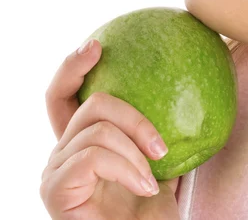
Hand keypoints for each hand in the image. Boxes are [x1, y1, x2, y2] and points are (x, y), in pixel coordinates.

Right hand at [40, 39, 179, 219]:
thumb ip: (159, 133)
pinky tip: (145, 187)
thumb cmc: (150, 216)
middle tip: (157, 138)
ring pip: (96, 128)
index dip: (74, 66)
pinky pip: (93, 155)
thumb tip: (193, 87)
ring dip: (136, 149)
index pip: (65, 96)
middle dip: (126, 111)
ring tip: (155, 174)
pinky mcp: (54, 190)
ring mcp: (54, 172)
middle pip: (80, 103)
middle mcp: (62, 154)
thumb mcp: (161, 165)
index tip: (98, 45)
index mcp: (83, 144)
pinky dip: (127, 168)